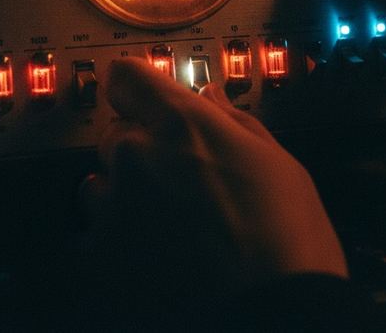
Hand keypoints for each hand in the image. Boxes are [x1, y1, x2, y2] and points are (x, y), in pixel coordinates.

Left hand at [81, 58, 346, 308]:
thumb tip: (212, 99)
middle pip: (115, 132)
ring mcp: (117, 206)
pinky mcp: (102, 256)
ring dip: (123, 196)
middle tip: (179, 181)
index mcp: (182, 123)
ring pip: (99, 184)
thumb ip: (232, 122)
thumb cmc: (289, 240)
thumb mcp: (276, 162)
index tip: (143, 99)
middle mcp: (139, 154)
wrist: (276, 313)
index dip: (136, 89)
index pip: (126, 76)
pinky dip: (118, 245)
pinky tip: (157, 258)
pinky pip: (96, 236)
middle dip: (140, 150)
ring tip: (168, 226)